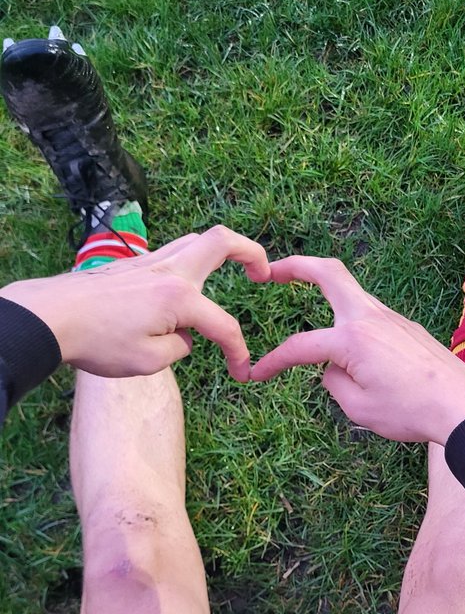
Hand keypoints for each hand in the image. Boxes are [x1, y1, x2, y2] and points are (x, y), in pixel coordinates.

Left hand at [1, 225, 269, 380]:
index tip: (241, 372)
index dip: (239, 351)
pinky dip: (190, 265)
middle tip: (264, 272)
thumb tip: (183, 336)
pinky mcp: (131, 266)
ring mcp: (149, 262)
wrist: (51, 318)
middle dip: (252, 252)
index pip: (223, 325)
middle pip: (221, 241)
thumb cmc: (97, 341)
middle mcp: (169, 271)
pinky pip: (171, 255)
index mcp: (180, 297)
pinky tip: (184, 288)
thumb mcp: (149, 362)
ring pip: (195, 242)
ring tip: (233, 272)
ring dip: (220, 253)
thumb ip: (180, 348)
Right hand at [250, 256, 464, 443]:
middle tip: (272, 269)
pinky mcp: (407, 328)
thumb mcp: (359, 408)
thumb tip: (332, 368)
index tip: (255, 375)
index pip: (299, 347)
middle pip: (329, 274)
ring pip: (351, 291)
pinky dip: (350, 317)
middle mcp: (369, 318)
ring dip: (324, 288)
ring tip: (304, 292)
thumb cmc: (411, 410)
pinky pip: (370, 314)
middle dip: (296, 265)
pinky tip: (349, 339)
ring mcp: (391, 318)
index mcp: (350, 339)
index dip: (272, 362)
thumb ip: (334, 382)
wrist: (463, 405)